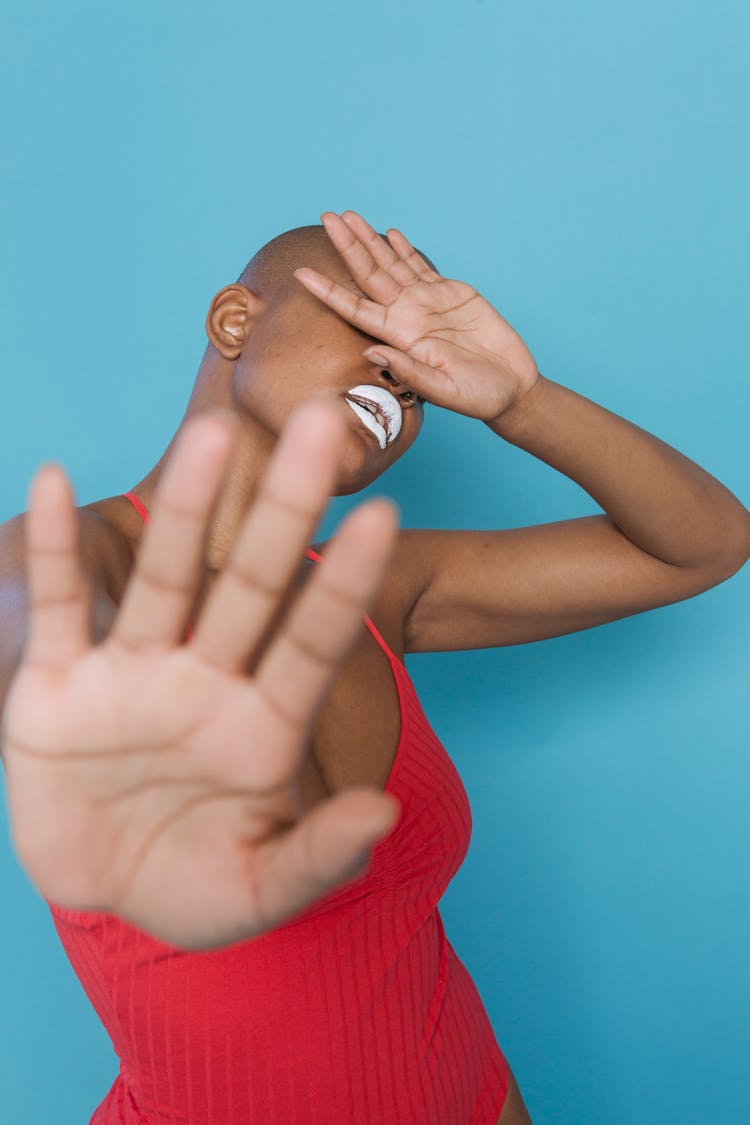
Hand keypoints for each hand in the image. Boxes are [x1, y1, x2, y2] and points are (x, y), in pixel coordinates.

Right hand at [1, 400, 399, 950]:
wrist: (104, 890)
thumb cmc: (195, 886)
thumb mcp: (259, 890)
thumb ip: (317, 857)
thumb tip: (383, 814)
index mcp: (264, 723)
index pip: (312, 640)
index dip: (344, 582)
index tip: (384, 514)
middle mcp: (206, 679)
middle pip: (248, 583)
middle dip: (283, 510)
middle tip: (324, 425)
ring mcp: (133, 675)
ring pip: (163, 579)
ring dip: (185, 509)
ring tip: (213, 436)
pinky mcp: (59, 687)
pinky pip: (59, 607)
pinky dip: (55, 551)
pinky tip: (61, 482)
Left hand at [294, 210, 540, 422]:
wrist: (510, 388)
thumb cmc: (477, 397)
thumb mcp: (443, 390)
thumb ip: (408, 371)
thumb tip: (369, 350)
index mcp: (399, 337)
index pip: (354, 309)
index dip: (327, 290)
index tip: (300, 273)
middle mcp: (406, 316)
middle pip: (368, 275)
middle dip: (347, 246)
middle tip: (326, 217)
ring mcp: (426, 303)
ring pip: (391, 264)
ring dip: (369, 240)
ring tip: (348, 216)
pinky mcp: (450, 293)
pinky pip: (420, 266)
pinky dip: (403, 248)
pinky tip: (388, 233)